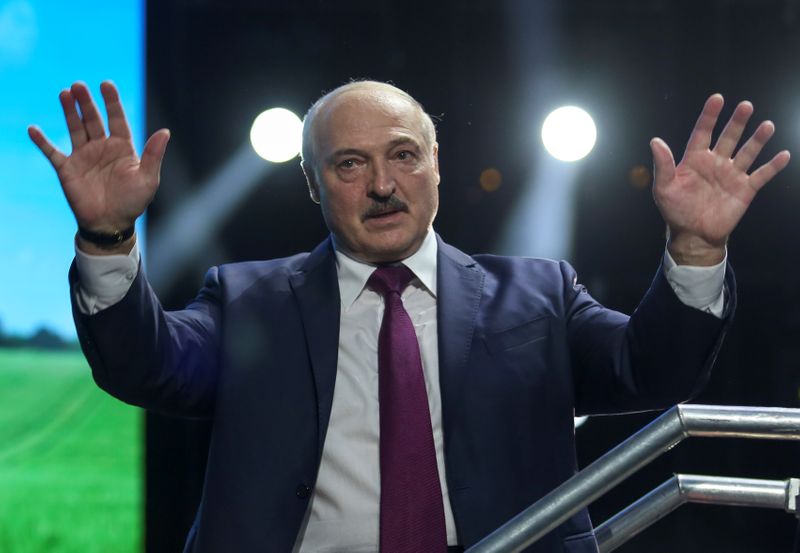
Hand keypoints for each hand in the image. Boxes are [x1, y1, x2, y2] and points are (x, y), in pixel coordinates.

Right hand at [28, 81, 169, 244]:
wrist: (111, 224)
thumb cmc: (133, 202)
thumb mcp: (148, 179)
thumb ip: (154, 155)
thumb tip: (166, 131)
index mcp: (123, 148)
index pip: (117, 119)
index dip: (112, 102)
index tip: (106, 84)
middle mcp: (102, 148)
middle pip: (93, 119)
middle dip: (86, 103)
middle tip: (79, 85)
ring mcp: (84, 157)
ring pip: (75, 128)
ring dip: (70, 112)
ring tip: (65, 94)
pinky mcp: (67, 169)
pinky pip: (52, 152)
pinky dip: (42, 141)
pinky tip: (33, 129)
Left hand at [651, 94, 789, 264]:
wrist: (693, 235)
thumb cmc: (675, 210)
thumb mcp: (664, 188)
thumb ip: (663, 165)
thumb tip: (655, 141)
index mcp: (695, 160)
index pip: (702, 133)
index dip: (709, 116)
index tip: (717, 99)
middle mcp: (715, 163)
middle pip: (728, 137)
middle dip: (737, 122)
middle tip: (746, 106)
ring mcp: (732, 175)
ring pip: (748, 152)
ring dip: (758, 139)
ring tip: (767, 126)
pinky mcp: (745, 189)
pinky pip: (762, 175)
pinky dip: (773, 166)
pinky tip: (784, 154)